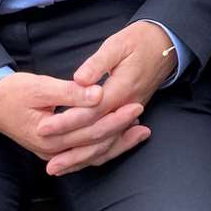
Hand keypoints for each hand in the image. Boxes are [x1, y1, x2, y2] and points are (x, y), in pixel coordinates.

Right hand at [0, 72, 148, 167]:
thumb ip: (70, 92)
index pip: (91, 129)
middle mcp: (53, 151)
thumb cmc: (14, 92)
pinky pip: (85, 156)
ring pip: (93, 155)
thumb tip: (98, 94)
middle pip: (96, 144)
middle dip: (121, 129)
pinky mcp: (56, 152)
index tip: (134, 103)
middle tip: (141, 112)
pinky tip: (119, 140)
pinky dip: (104, 149)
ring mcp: (55, 155)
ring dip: (118, 144)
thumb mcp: (40, 86)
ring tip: (140, 131)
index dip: (115, 117)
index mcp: (50, 136)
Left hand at [34, 21, 177, 175]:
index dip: (65, 121)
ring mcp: (130, 113)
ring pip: (107, 144)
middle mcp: (127, 107)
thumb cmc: (139, 41)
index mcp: (121, 89)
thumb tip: (80, 80)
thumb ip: (97, 64)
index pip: (89, 112)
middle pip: (97, 135)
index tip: (44, 128)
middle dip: (72, 150)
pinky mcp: (130, 115)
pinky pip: (115, 141)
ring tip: (61, 169)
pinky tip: (83, 160)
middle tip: (49, 164)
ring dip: (83, 158)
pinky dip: (99, 153)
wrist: (166, 45)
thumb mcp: (117, 45)